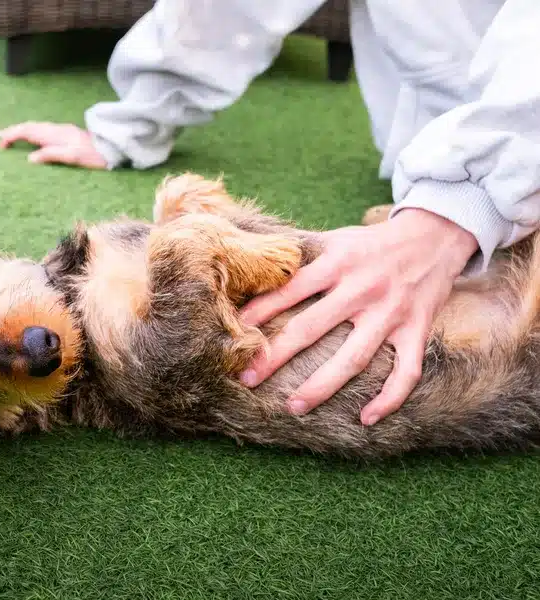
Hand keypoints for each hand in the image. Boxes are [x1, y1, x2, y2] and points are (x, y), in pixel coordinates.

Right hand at [0, 122, 107, 168]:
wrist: (111, 148)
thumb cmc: (92, 156)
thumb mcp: (72, 158)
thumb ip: (50, 155)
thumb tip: (30, 158)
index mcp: (53, 135)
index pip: (27, 132)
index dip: (12, 136)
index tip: (1, 145)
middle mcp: (55, 130)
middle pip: (29, 127)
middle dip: (13, 130)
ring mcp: (61, 130)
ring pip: (36, 127)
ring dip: (22, 130)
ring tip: (11, 135)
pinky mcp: (66, 133)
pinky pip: (43, 129)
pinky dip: (32, 131)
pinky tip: (33, 136)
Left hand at [238, 208, 478, 425]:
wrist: (436, 235)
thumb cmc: (373, 242)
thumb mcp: (337, 238)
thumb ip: (303, 257)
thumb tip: (256, 269)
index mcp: (337, 263)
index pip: (289, 290)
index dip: (259, 312)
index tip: (234, 335)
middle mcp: (362, 289)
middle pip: (312, 328)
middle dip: (276, 356)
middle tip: (247, 379)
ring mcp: (391, 312)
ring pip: (354, 358)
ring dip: (323, 386)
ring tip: (294, 407)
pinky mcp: (417, 330)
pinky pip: (406, 372)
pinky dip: (389, 398)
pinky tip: (366, 419)